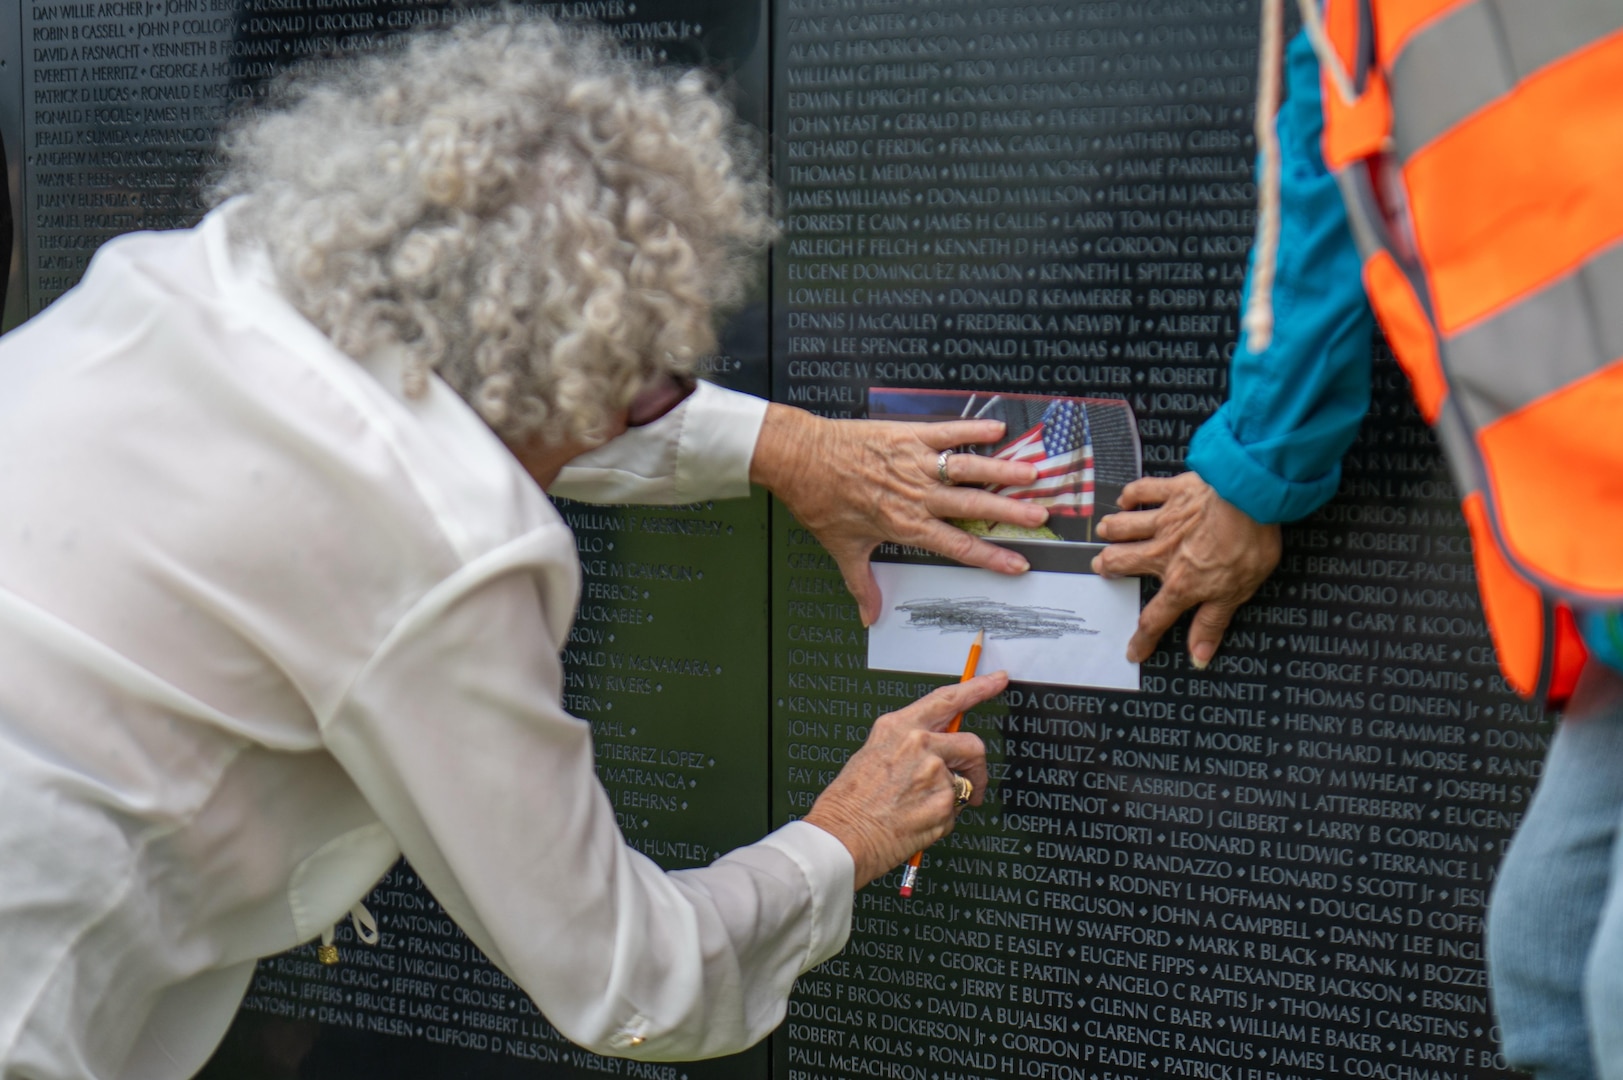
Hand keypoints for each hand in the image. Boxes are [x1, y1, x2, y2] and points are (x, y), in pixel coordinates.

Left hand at [749, 404, 1046, 625]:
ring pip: (968, 469)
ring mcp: (915, 464)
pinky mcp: (908, 436)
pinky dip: (973, 428)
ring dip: (1002, 471)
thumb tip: (869, 617)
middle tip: (1041, 515)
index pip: (958, 547)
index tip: (1018, 564)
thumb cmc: (820, 503)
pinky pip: (947, 432)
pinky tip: (998, 427)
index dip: (991, 558)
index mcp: (906, 526)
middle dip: (1010, 513)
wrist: (800, 459)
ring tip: (1032, 474)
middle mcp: (917, 496)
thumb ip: (861, 584)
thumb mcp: (842, 548)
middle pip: (974, 507)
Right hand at [803, 673, 999, 889]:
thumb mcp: (872, 754)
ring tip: (922, 810)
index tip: (996, 681)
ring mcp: (934, 774)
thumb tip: (936, 747)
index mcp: (898, 727)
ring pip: (964, 783)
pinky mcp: (944, 804)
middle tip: (973, 783)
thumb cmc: (850, 802)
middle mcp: (919, 744)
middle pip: (972, 745)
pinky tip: (917, 822)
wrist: (841, 837)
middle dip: (977, 767)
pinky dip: (942, 819)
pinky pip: (955, 810)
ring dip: (953, 798)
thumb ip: (907, 744)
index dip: (978, 687)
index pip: (948, 699)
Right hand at [1092, 472, 1280, 667]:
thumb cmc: (1247, 544)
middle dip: (1108, 566)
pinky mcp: (1173, 491)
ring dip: (1111, 530)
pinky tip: (1125, 499)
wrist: (1250, 498)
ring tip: (1104, 532)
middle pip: (1123, 562)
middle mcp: (1163, 553)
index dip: (1142, 638)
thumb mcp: (1236, 594)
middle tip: (1101, 567)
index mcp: (1181, 582)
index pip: (1154, 618)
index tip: (1132, 650)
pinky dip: (1130, 495)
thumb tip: (1198, 656)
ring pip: (1124, 527)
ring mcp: (1165, 520)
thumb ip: (1212, 623)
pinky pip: (1143, 491)